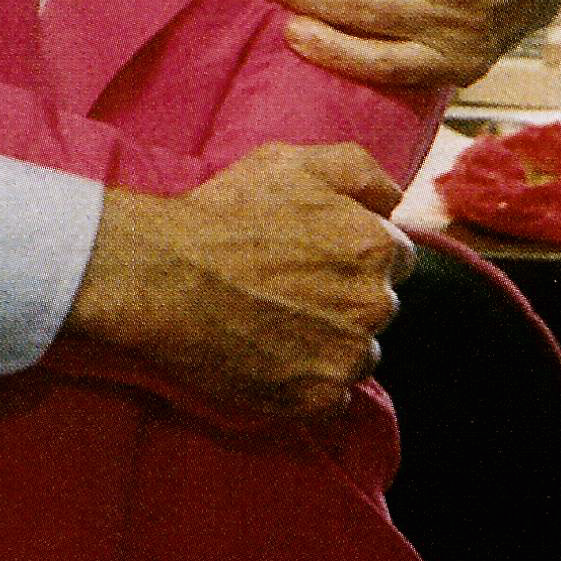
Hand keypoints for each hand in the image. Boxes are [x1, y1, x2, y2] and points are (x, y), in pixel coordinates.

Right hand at [68, 142, 411, 417]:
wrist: (164, 275)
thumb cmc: (225, 213)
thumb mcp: (289, 162)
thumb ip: (357, 169)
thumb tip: (394, 199)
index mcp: (373, 244)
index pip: (396, 256)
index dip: (354, 251)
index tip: (315, 252)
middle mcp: (373, 304)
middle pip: (377, 305)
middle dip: (345, 295)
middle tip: (289, 285)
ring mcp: (346, 356)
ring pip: (359, 353)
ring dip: (331, 341)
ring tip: (276, 321)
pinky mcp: (316, 399)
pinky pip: (333, 397)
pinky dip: (310, 381)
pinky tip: (272, 354)